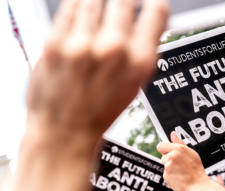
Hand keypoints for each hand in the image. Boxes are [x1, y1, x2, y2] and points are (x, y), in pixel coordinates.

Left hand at [26, 0, 167, 148]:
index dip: (153, 3)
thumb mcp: (136, 83)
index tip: (148, 3)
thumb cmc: (100, 111)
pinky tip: (81, 19)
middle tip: (120, 7)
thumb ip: (146, 47)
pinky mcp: (55, 41)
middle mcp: (112, 49)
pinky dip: (78, 8)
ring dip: (99, 3)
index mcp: (139, 61)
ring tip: (98, 15)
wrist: (65, 131)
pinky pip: (70, 7)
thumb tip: (152, 19)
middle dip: (124, 2)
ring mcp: (82, 44)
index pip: (156, 10)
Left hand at [157, 132, 224, 190]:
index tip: (167, 152)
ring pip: (166, 166)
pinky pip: (166, 175)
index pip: (161, 145)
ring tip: (182, 172)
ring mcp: (168, 166)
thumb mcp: (191, 153)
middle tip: (180, 165)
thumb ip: (179, 143)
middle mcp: (172, 156)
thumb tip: (173, 134)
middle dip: (169, 161)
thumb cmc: (196, 169)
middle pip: (164, 157)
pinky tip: (179, 178)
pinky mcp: (166, 175)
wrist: (198, 185)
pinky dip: (171, 177)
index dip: (164, 149)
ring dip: (170, 169)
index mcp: (179, 149)